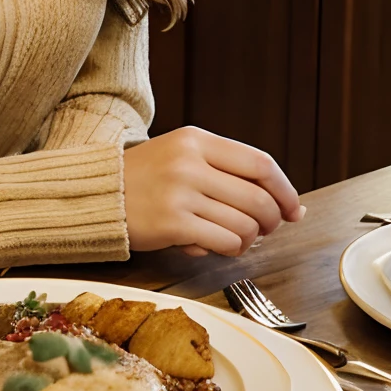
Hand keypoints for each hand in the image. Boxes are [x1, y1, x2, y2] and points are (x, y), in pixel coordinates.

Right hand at [123, 126, 302, 257]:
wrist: (97, 195)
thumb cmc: (145, 179)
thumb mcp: (182, 155)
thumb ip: (228, 172)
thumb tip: (288, 204)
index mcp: (195, 140)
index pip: (260, 164)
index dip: (285, 190)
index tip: (293, 209)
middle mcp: (189, 162)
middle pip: (258, 198)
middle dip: (272, 221)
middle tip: (266, 230)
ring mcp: (180, 193)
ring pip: (245, 225)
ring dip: (248, 240)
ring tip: (233, 240)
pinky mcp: (172, 224)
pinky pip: (224, 243)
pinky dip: (228, 250)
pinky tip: (213, 247)